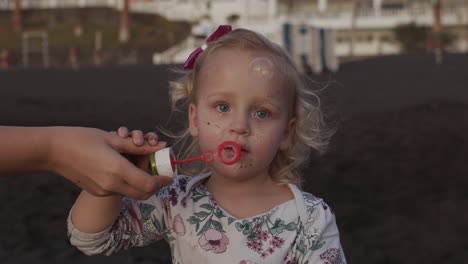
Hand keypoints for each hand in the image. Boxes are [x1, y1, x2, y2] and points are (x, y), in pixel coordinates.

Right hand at [48, 127, 172, 199]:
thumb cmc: (82, 138)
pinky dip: (129, 182)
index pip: (149, 184)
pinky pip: (120, 190)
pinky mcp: (97, 191)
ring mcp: (103, 190)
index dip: (163, 180)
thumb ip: (138, 146)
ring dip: (142, 183)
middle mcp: (112, 185)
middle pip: (144, 193)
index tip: (169, 173)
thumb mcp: (113, 139)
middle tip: (160, 171)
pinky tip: (125, 167)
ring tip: (141, 164)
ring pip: (133, 192)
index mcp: (117, 170)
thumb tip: (160, 146)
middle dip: (156, 184)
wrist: (53, 151)